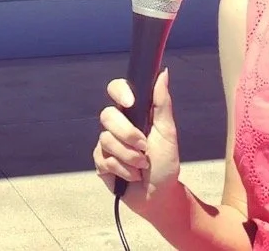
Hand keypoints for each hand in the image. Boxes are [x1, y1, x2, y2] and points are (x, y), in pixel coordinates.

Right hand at [93, 69, 181, 217]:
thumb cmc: (166, 164)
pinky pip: (103, 159)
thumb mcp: (168, 133)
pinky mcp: (101, 162)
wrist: (159, 196)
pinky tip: (131, 175)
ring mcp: (107, 143)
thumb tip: (163, 72)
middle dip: (127, 134)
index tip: (130, 103)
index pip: (117, 90)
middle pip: (107, 115)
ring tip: (142, 166)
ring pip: (106, 139)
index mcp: (134, 112)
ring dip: (129, 157)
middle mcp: (118, 125)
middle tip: (144, 148)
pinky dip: (122, 170)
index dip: (119, 92)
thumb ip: (162, 103)